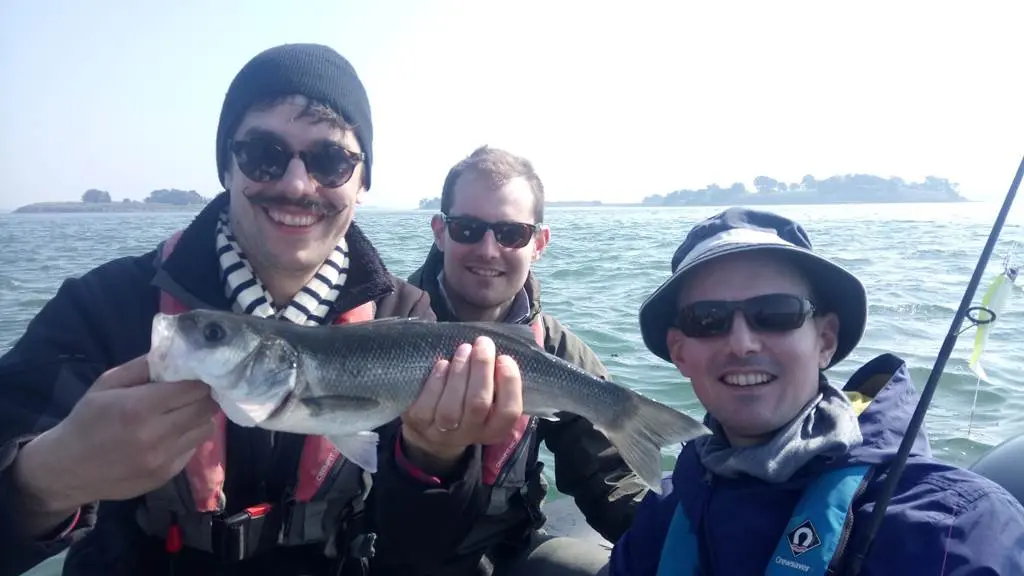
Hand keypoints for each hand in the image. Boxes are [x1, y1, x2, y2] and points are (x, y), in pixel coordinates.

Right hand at [13, 354, 218, 527]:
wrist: (68, 469)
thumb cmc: (87, 420)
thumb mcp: (107, 384)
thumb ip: (143, 366)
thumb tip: (177, 353)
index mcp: (139, 408)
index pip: (194, 389)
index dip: (200, 379)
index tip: (198, 374)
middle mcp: (156, 435)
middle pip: (206, 408)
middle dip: (205, 396)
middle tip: (195, 391)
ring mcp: (164, 459)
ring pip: (206, 429)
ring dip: (200, 417)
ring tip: (185, 411)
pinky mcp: (167, 475)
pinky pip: (193, 449)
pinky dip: (189, 437)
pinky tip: (172, 433)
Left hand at [400, 336, 523, 475]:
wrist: (430, 428)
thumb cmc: (466, 401)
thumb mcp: (487, 397)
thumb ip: (495, 380)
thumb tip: (495, 351)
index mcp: (493, 428)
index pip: (509, 412)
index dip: (509, 384)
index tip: (503, 358)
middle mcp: (470, 434)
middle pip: (478, 404)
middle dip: (482, 368)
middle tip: (483, 343)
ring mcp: (443, 432)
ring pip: (451, 407)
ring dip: (459, 372)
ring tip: (464, 349)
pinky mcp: (419, 424)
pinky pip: (427, 405)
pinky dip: (436, 381)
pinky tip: (443, 364)